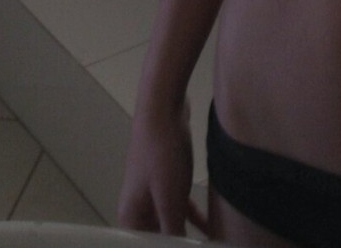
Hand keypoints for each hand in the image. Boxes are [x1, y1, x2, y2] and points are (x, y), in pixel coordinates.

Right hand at [117, 96, 209, 236]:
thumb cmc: (162, 153)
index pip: (144, 247)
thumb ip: (172, 229)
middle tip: (200, 245)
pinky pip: (179, 204)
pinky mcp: (168, 176)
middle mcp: (137, 205)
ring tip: (208, 241)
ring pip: (170, 220)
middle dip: (177, 243)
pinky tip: (209, 225)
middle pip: (156, 237)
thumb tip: (177, 247)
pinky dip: (192, 215)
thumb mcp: (169, 198)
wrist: (163, 107)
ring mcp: (152, 190)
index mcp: (130, 215)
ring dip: (187, 232)